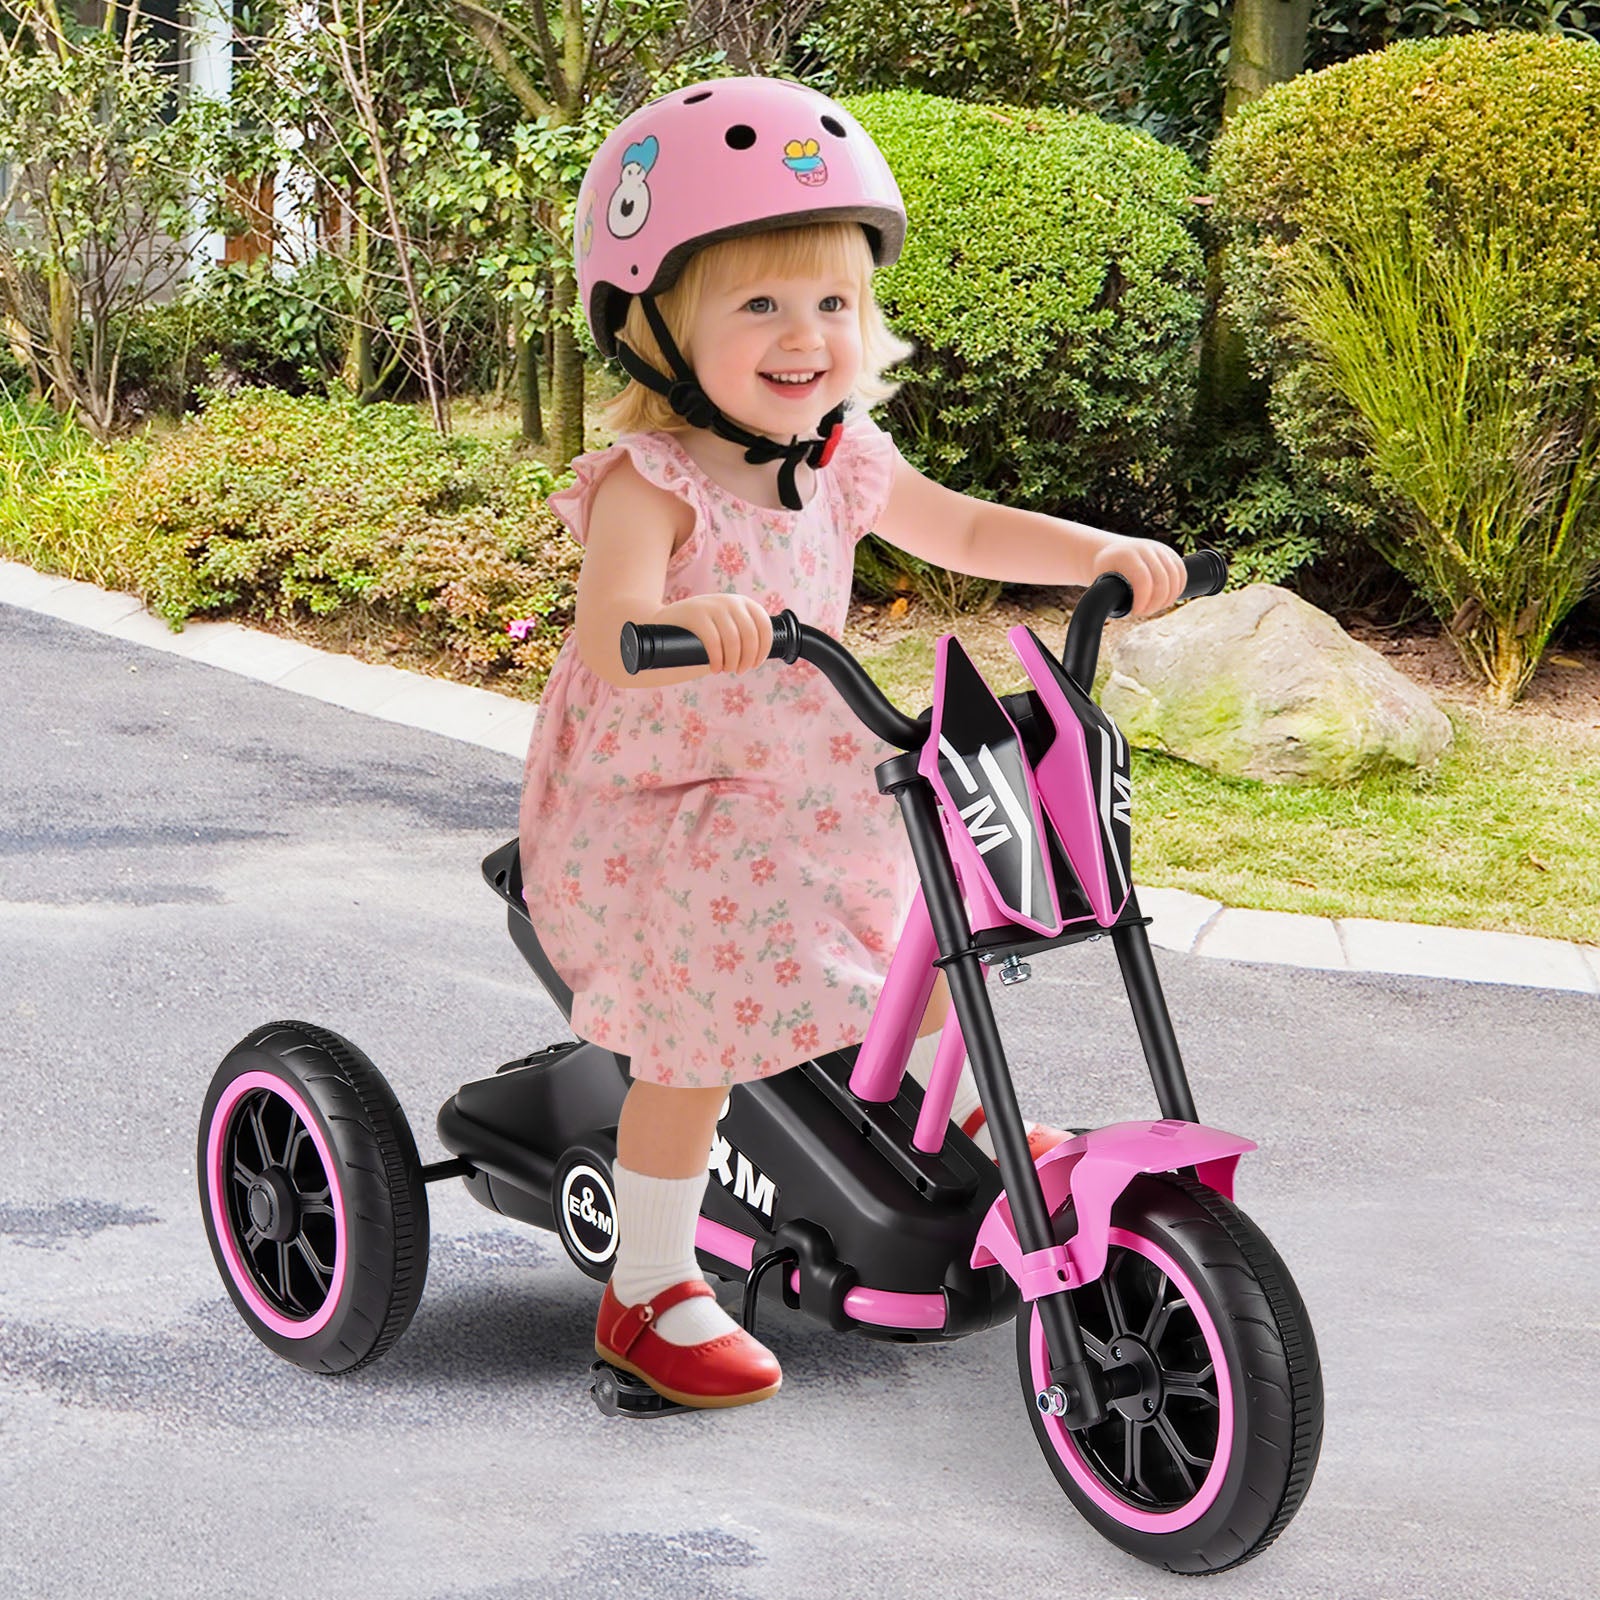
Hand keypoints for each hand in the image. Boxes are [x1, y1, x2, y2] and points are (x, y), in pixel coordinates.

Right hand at [656, 592, 773, 674]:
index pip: (765, 626)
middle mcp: (731, 601)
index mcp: (744, 603)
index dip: (763, 650)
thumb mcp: (727, 624)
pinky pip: (714, 641)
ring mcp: (713, 606)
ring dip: (733, 662)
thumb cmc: (702, 629)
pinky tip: (715, 668)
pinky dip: (718, 660)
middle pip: (750, 635)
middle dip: (748, 659)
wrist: (668, 620)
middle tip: (739, 671)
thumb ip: (743, 633)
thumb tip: (759, 656)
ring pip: (733, 640)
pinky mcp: (696, 614)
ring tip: (726, 670)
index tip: (755, 664)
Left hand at [1090, 535, 1188, 616]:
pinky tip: (1168, 599)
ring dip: (1168, 598)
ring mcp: (1160, 549)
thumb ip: (1107, 595)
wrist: (1113, 551)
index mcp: (1128, 554)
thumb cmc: (1106, 570)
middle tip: (1144, 612)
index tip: (1136, 611)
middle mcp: (1146, 548)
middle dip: (1156, 602)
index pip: (1143, 579)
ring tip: (1155, 607)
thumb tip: (1111, 611)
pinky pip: (1182, 572)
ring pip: (1175, 577)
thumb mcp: (1101, 580)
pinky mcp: (1170, 553)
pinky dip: (1178, 588)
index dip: (1143, 599)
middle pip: (1162, 580)